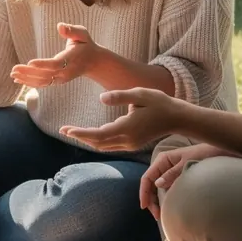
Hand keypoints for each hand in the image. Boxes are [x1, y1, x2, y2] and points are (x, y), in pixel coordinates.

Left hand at [11, 23, 102, 87]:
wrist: (94, 62)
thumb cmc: (86, 45)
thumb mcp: (82, 34)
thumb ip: (72, 30)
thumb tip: (60, 26)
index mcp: (70, 60)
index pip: (55, 64)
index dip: (43, 64)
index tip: (30, 63)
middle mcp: (65, 72)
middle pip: (45, 75)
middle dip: (28, 73)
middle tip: (14, 69)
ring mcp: (61, 79)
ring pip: (42, 81)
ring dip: (26, 79)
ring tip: (13, 74)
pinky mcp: (57, 81)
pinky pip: (42, 84)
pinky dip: (30, 83)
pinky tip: (18, 80)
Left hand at [60, 87, 184, 151]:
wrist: (178, 118)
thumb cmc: (159, 103)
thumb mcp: (140, 94)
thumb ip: (119, 97)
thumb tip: (101, 99)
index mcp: (127, 128)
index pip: (98, 134)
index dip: (80, 133)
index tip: (66, 130)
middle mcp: (127, 140)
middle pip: (98, 143)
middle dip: (80, 137)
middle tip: (63, 130)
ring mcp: (130, 144)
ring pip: (103, 146)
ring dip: (87, 140)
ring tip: (72, 131)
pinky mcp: (133, 144)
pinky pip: (111, 145)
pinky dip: (98, 140)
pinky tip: (90, 134)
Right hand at [139, 143, 231, 219]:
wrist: (219, 150)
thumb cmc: (204, 154)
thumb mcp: (187, 164)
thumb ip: (172, 174)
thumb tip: (157, 184)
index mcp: (163, 160)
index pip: (147, 177)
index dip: (144, 192)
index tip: (144, 207)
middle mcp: (163, 165)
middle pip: (151, 184)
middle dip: (151, 199)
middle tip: (156, 215)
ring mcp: (170, 170)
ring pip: (158, 187)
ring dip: (157, 200)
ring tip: (161, 213)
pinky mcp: (177, 176)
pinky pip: (166, 187)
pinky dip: (165, 197)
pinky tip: (168, 205)